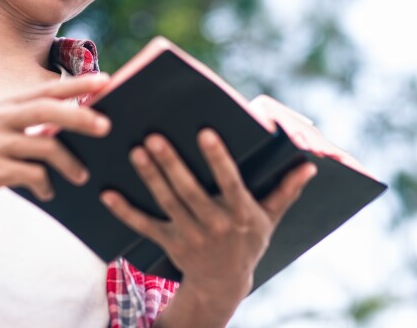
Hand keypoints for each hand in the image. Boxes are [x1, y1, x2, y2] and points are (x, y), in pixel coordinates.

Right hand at [0, 73, 111, 214]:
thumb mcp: (2, 135)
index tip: (107, 80)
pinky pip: (32, 174)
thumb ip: (32, 128)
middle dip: (81, 116)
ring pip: (45, 145)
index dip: (78, 83)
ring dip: (69, 164)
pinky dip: (46, 185)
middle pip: (48, 110)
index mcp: (7, 106)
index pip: (48, 90)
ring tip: (82, 177)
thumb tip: (78, 126)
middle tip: (107, 127)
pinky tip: (48, 193)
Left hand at [100, 129, 316, 321]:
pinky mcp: (169, 242)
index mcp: (240, 214)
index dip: (217, 159)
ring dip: (150, 178)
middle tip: (155, 137)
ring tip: (137, 151)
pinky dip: (125, 212)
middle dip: (172, 164)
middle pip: (190, 191)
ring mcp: (190, 235)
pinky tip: (107, 194)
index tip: (205, 133)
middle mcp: (214, 225)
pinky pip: (145, 226)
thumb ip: (286, 190)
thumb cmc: (249, 240)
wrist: (223, 283)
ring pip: (167, 203)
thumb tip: (308, 166)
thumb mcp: (270, 217)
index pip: (229, 183)